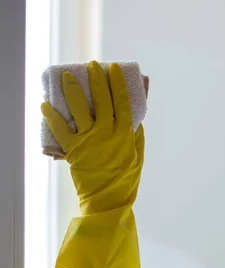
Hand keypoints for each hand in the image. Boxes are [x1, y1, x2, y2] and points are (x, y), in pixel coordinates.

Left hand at [41, 61, 144, 214]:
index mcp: (125, 134)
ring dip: (72, 90)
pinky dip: (52, 117)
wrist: (108, 202)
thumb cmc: (125, 182)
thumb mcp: (138, 158)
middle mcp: (108, 134)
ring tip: (67, 77)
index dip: (117, 83)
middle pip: (101, 100)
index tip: (112, 68)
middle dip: (96, 79)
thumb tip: (134, 121)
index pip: (122, 102)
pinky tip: (45, 105)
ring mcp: (90, 141)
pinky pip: (60, 130)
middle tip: (91, 65)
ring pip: (79, 109)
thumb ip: (136, 138)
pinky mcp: (74, 151)